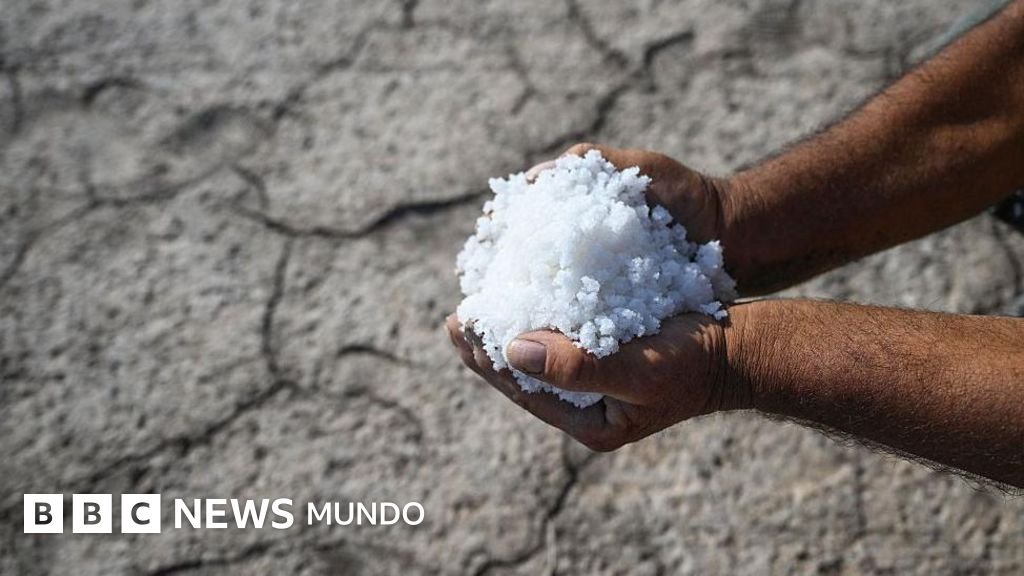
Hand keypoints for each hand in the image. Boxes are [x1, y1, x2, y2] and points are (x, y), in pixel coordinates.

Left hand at [447, 142, 745, 449]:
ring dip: (510, 327)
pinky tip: (525, 290)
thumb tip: (512, 348)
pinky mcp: (607, 354)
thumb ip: (577, 366)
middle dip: (488, 345)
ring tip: (482, 301)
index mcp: (588, 423)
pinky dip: (538, 313)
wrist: (739, 350)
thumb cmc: (695, 363)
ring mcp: (596, 383)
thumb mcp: (638, 369)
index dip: (485, 358)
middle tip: (457, 315)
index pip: (522, 390)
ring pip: (538, 355)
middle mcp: (587, 406)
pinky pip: (560, 337)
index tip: (458, 324)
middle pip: (522, 375)